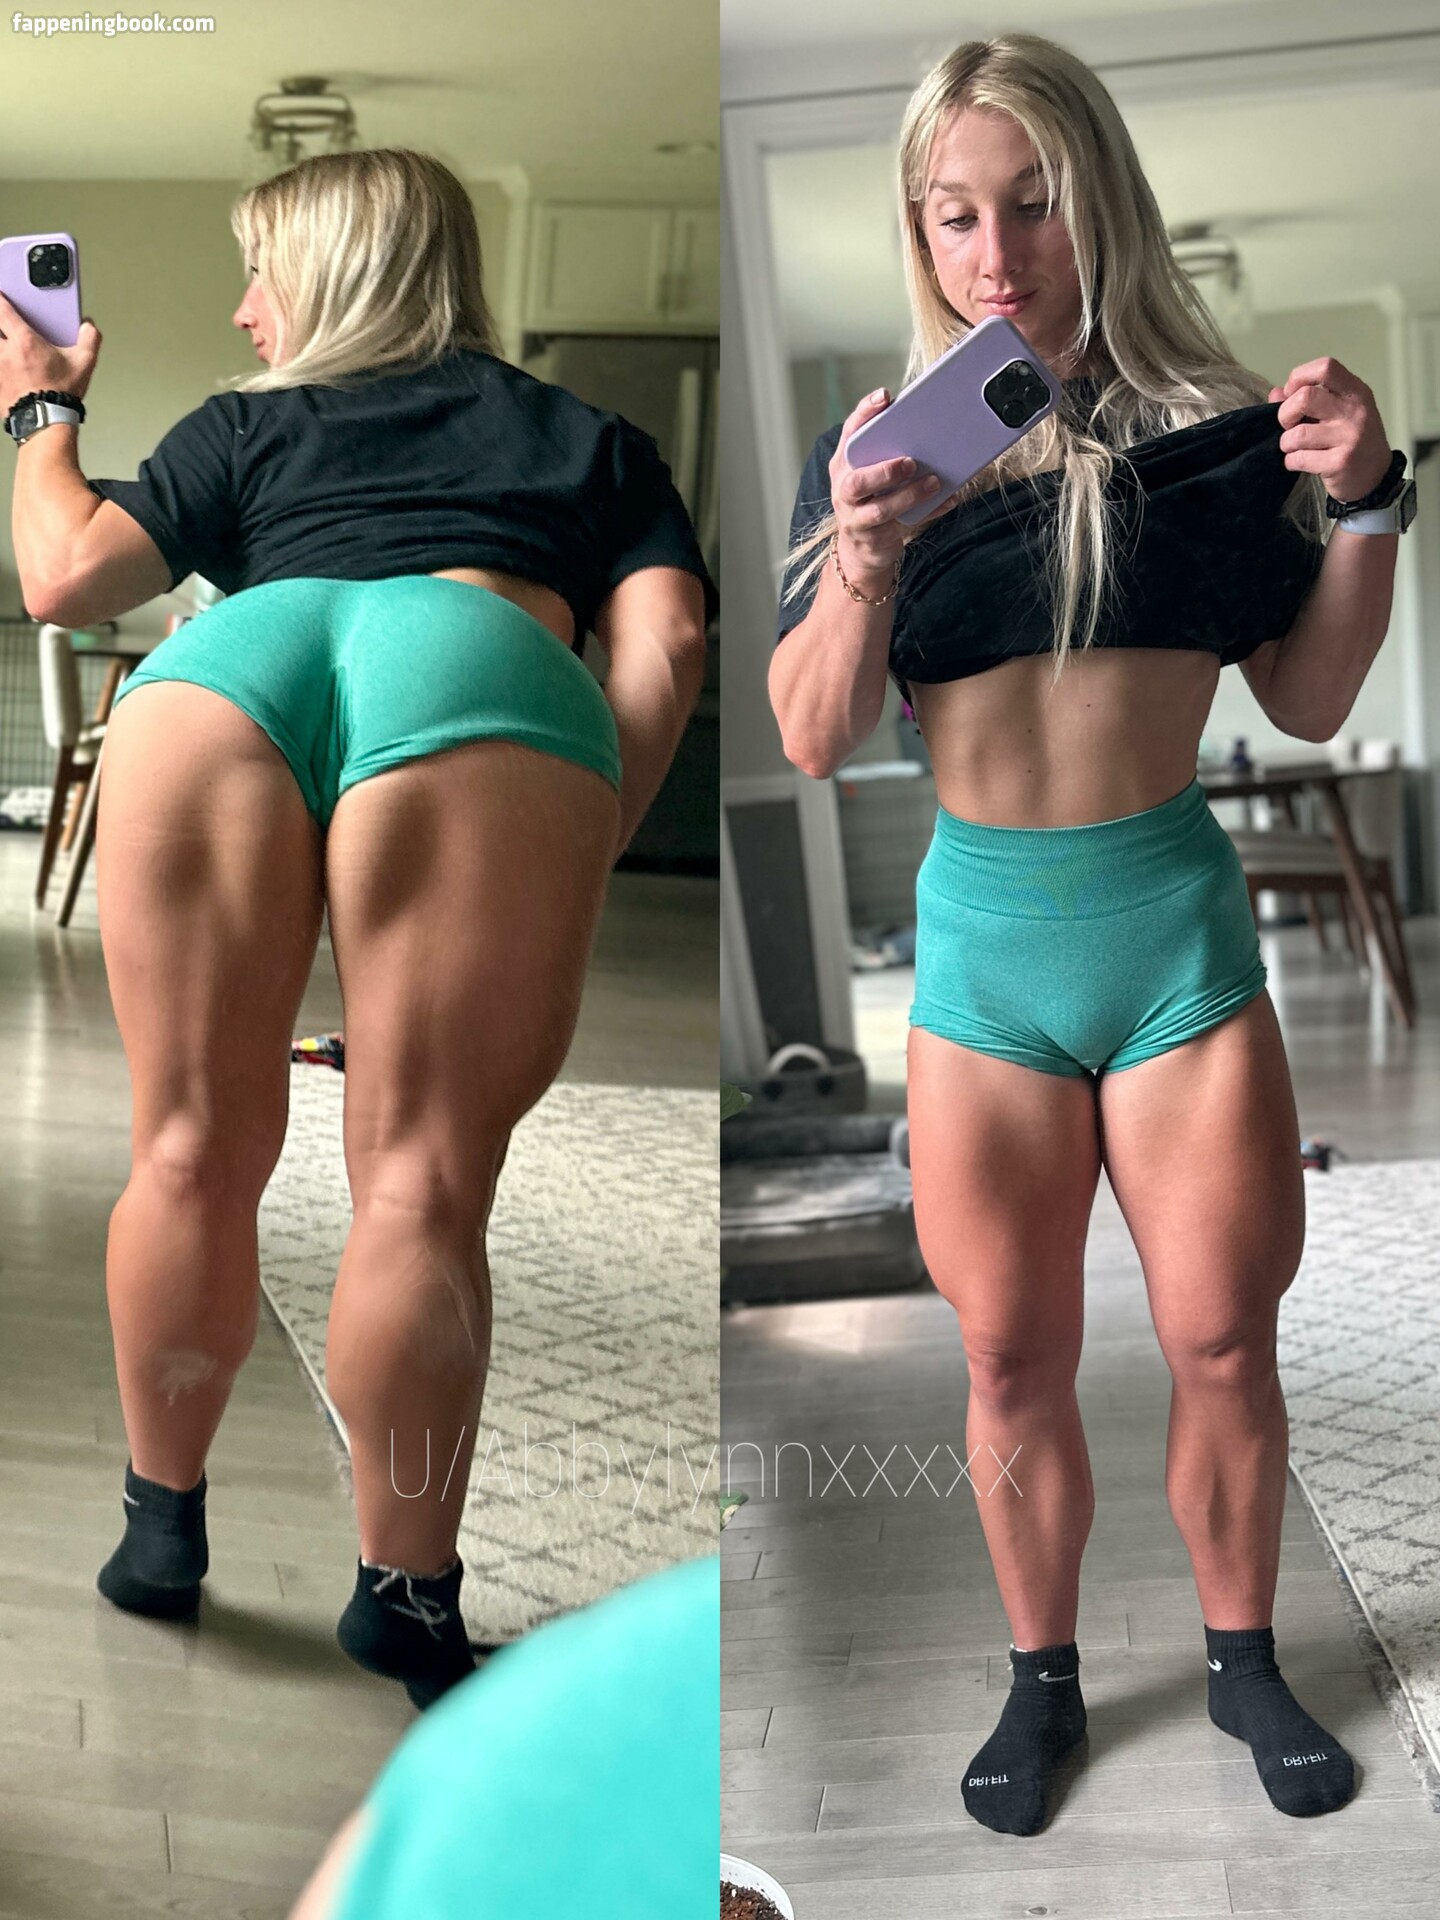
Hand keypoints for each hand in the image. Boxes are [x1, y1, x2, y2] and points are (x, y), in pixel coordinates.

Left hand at [0, 289, 100, 418]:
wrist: (46, 423)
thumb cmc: (59, 395)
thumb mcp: (83, 364)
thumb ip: (89, 340)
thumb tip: (88, 327)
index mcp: (25, 341)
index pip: (3, 309)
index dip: (0, 299)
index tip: (1, 294)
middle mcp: (5, 352)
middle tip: (4, 324)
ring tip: (6, 346)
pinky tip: (4, 370)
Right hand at [830, 387, 953, 587]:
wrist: (864, 547)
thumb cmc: (875, 498)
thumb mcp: (877, 473)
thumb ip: (892, 452)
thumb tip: (937, 431)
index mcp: (846, 463)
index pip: (850, 433)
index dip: (864, 414)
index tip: (884, 398)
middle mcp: (844, 488)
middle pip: (857, 480)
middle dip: (885, 471)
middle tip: (911, 462)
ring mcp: (854, 515)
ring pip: (878, 508)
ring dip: (908, 495)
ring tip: (933, 482)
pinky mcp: (869, 535)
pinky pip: (897, 526)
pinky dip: (925, 512)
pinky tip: (946, 501)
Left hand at [1269, 357, 1390, 503]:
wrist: (1376, 476)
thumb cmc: (1351, 439)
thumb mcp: (1338, 412)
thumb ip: (1308, 399)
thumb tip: (1276, 393)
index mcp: (1355, 391)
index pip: (1325, 367)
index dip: (1299, 377)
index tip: (1292, 394)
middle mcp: (1354, 410)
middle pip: (1305, 397)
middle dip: (1285, 413)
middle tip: (1289, 425)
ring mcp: (1349, 437)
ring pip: (1297, 434)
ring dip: (1286, 443)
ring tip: (1295, 447)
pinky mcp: (1340, 462)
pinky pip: (1299, 458)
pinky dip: (1291, 461)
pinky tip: (1300, 462)